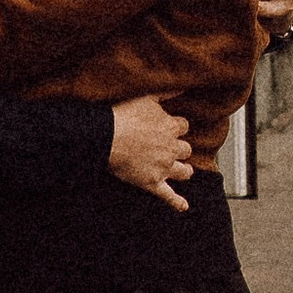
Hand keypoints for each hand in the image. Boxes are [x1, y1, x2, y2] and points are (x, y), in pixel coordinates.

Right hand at [107, 93, 193, 210]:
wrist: (106, 137)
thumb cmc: (123, 115)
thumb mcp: (147, 97)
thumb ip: (167, 92)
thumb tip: (183, 86)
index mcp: (170, 127)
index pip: (183, 127)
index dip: (176, 127)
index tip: (171, 127)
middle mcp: (171, 148)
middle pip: (185, 149)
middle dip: (180, 149)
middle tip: (172, 148)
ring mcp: (163, 167)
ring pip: (183, 171)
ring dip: (184, 170)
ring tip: (183, 170)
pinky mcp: (152, 182)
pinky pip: (168, 195)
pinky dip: (177, 202)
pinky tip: (184, 206)